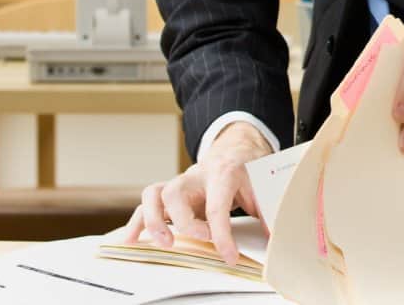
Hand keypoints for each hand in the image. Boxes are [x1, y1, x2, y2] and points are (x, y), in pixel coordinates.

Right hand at [122, 121, 272, 265]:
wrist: (236, 148)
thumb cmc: (248, 167)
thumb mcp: (263, 183)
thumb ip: (267, 208)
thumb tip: (272, 235)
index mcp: (222, 172)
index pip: (216, 206)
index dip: (222, 235)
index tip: (229, 255)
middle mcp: (194, 175)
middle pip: (175, 193)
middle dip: (183, 221)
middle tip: (201, 239)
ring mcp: (179, 183)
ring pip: (152, 194)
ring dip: (153, 220)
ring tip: (164, 243)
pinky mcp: (169, 192)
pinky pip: (146, 204)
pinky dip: (137, 221)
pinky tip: (131, 240)